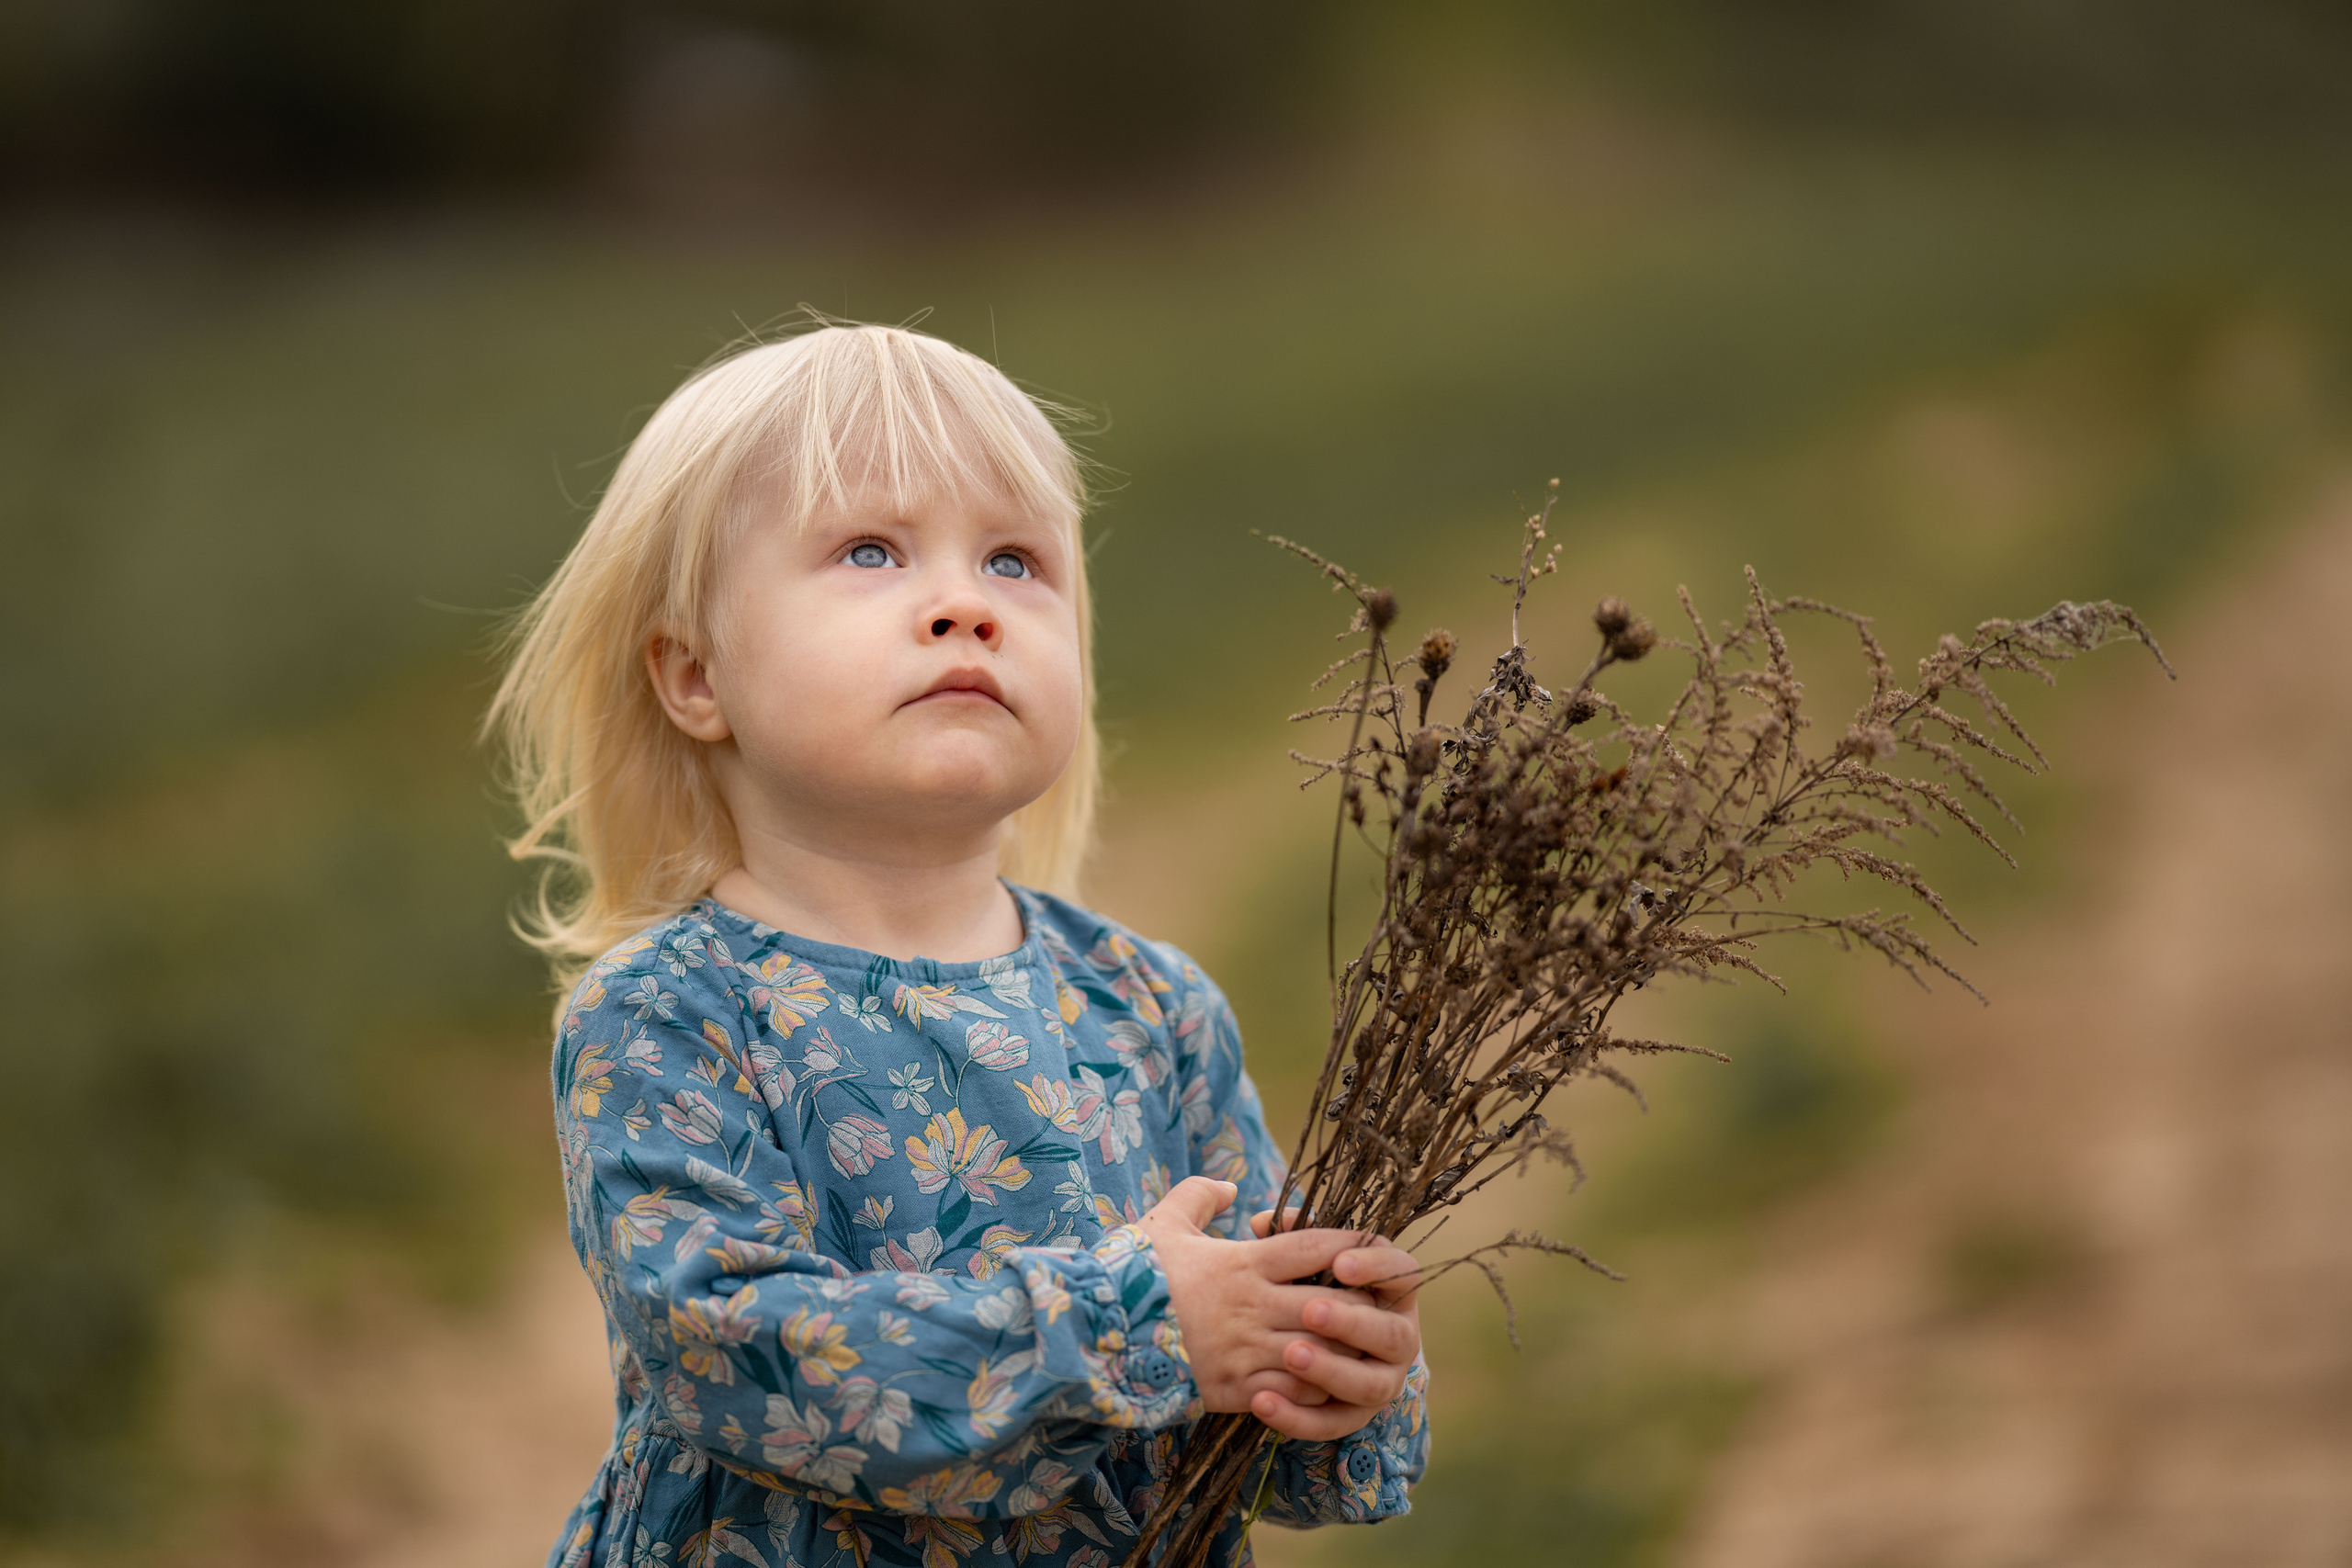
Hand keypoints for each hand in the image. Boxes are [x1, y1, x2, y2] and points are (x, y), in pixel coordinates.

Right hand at [1137, 1178, 1395, 1415]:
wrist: (1096, 1333)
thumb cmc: (1132, 1273)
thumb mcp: (1163, 1223)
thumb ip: (1199, 1196)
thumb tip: (1230, 1188)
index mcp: (1242, 1264)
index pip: (1314, 1248)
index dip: (1349, 1244)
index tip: (1366, 1247)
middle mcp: (1252, 1307)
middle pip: (1330, 1305)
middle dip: (1358, 1306)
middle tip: (1375, 1304)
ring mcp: (1246, 1351)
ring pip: (1320, 1353)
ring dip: (1343, 1351)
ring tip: (1359, 1347)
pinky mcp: (1234, 1390)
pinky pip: (1293, 1394)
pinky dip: (1315, 1389)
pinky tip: (1322, 1382)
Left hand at [1244, 1207, 1421, 1441]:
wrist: (1299, 1341)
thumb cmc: (1304, 1287)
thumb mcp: (1302, 1258)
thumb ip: (1289, 1235)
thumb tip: (1262, 1222)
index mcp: (1392, 1291)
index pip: (1403, 1272)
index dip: (1377, 1267)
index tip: (1339, 1263)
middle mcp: (1398, 1338)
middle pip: (1391, 1334)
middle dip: (1351, 1323)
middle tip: (1310, 1310)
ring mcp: (1381, 1381)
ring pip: (1368, 1385)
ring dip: (1330, 1370)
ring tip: (1289, 1354)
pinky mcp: (1353, 1417)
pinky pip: (1331, 1424)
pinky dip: (1297, 1417)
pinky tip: (1260, 1400)